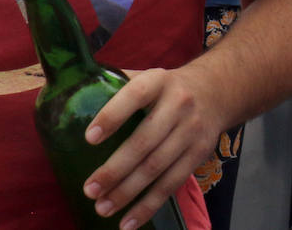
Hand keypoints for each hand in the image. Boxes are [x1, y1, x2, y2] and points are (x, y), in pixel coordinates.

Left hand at [83, 66, 225, 228]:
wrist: (217, 91)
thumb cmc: (168, 88)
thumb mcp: (149, 76)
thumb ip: (118, 84)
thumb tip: (75, 94)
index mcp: (159, 81)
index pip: (136, 95)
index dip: (113, 115)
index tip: (89, 138)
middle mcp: (179, 104)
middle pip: (145, 141)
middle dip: (115, 169)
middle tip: (90, 189)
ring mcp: (191, 130)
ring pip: (157, 167)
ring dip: (127, 192)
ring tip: (102, 207)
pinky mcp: (199, 153)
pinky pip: (172, 184)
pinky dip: (148, 206)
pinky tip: (127, 222)